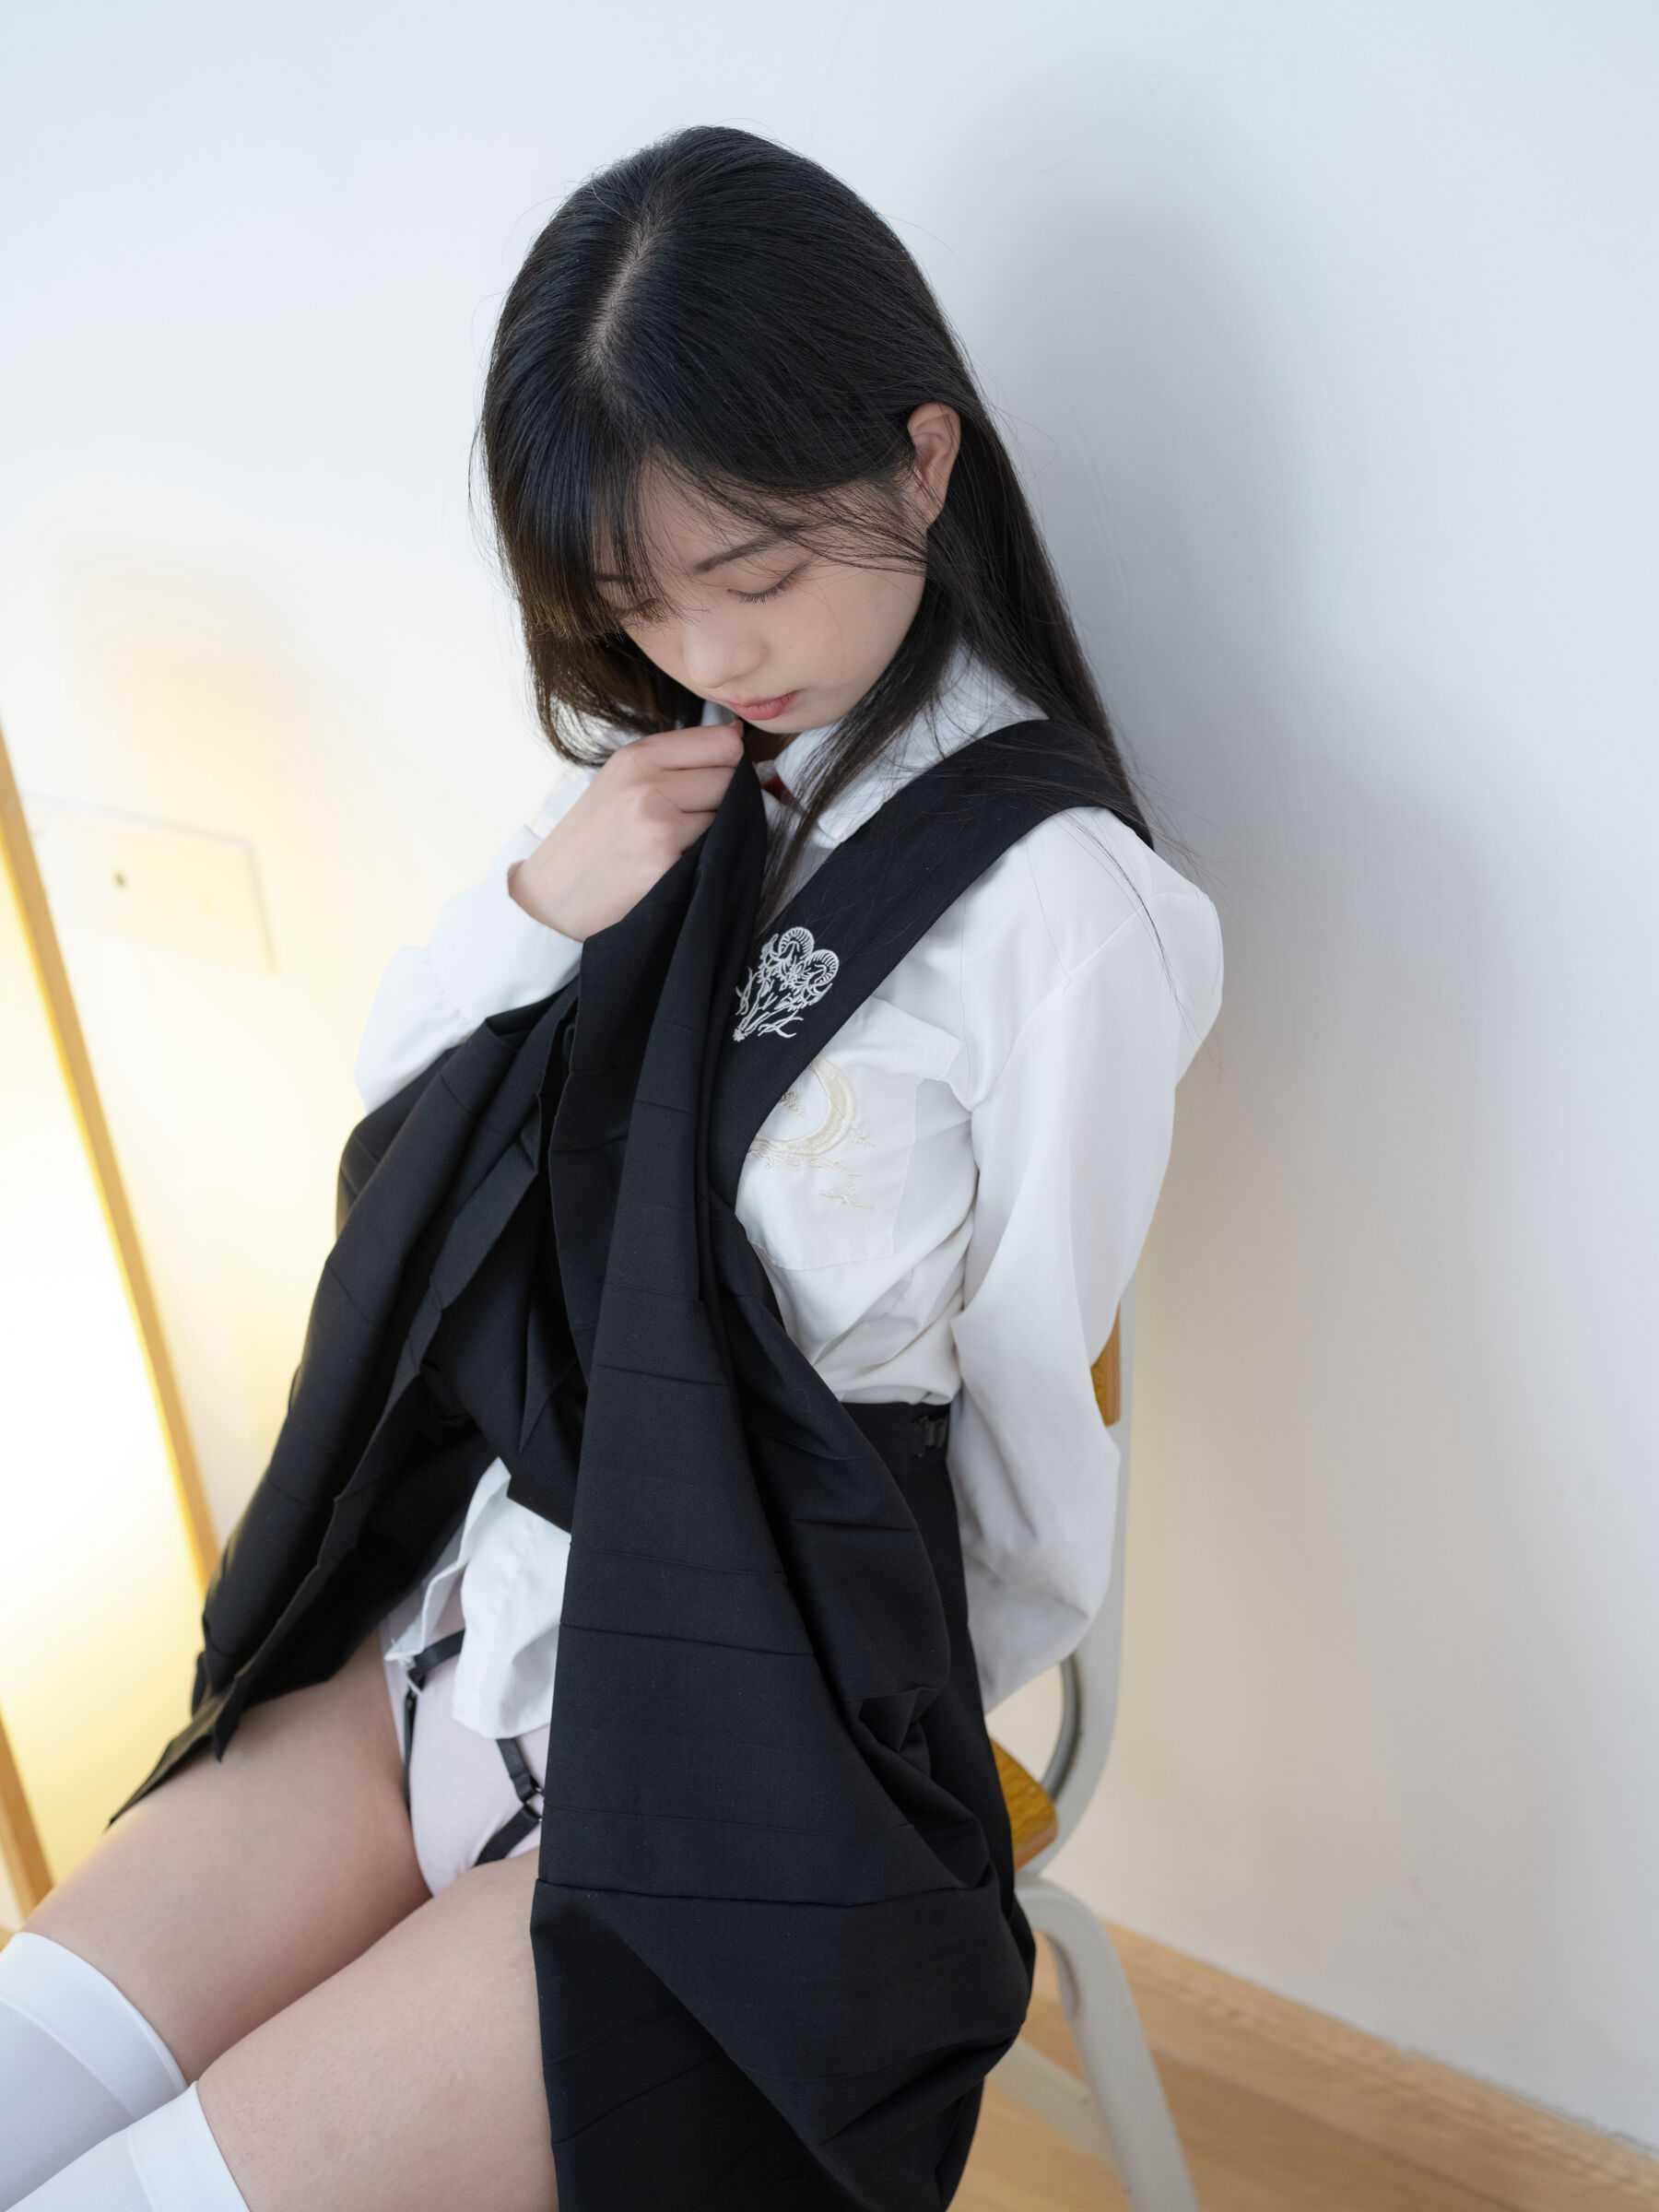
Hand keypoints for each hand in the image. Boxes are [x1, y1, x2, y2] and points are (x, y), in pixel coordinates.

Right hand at [509, 720, 745, 939]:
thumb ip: (674, 760)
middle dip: (724, 797)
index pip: (722, 742)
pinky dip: (706, 857)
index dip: (730, 762)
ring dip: (717, 830)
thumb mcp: (621, 781)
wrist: (554, 893)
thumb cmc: (593, 837)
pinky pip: (717, 848)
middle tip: (689, 819)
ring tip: (677, 843)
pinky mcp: (667, 862)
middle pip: (731, 778)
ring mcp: (658, 824)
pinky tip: (675, 864)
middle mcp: (647, 784)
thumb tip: (737, 740)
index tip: (718, 778)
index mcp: (636, 756)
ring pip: (729, 814)